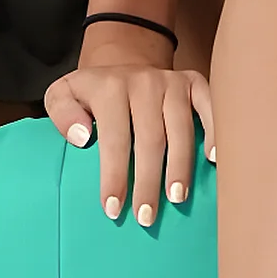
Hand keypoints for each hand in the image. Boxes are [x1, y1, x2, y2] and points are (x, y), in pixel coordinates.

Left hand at [44, 52, 214, 227]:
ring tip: (177, 198)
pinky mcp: (194, 82)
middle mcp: (144, 81)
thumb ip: (61, 112)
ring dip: (180, 166)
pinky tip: (213, 159)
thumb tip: (82, 137)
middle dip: (149, 182)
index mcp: (110, 87)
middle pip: (150, 138)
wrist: (125, 59)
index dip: (115, 175)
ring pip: (180, 128)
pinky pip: (210, 105)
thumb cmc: (93, 92)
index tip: (113, 209)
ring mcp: (172, 81)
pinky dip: (215, 131)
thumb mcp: (63, 93)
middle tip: (146, 218)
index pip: (114, 138)